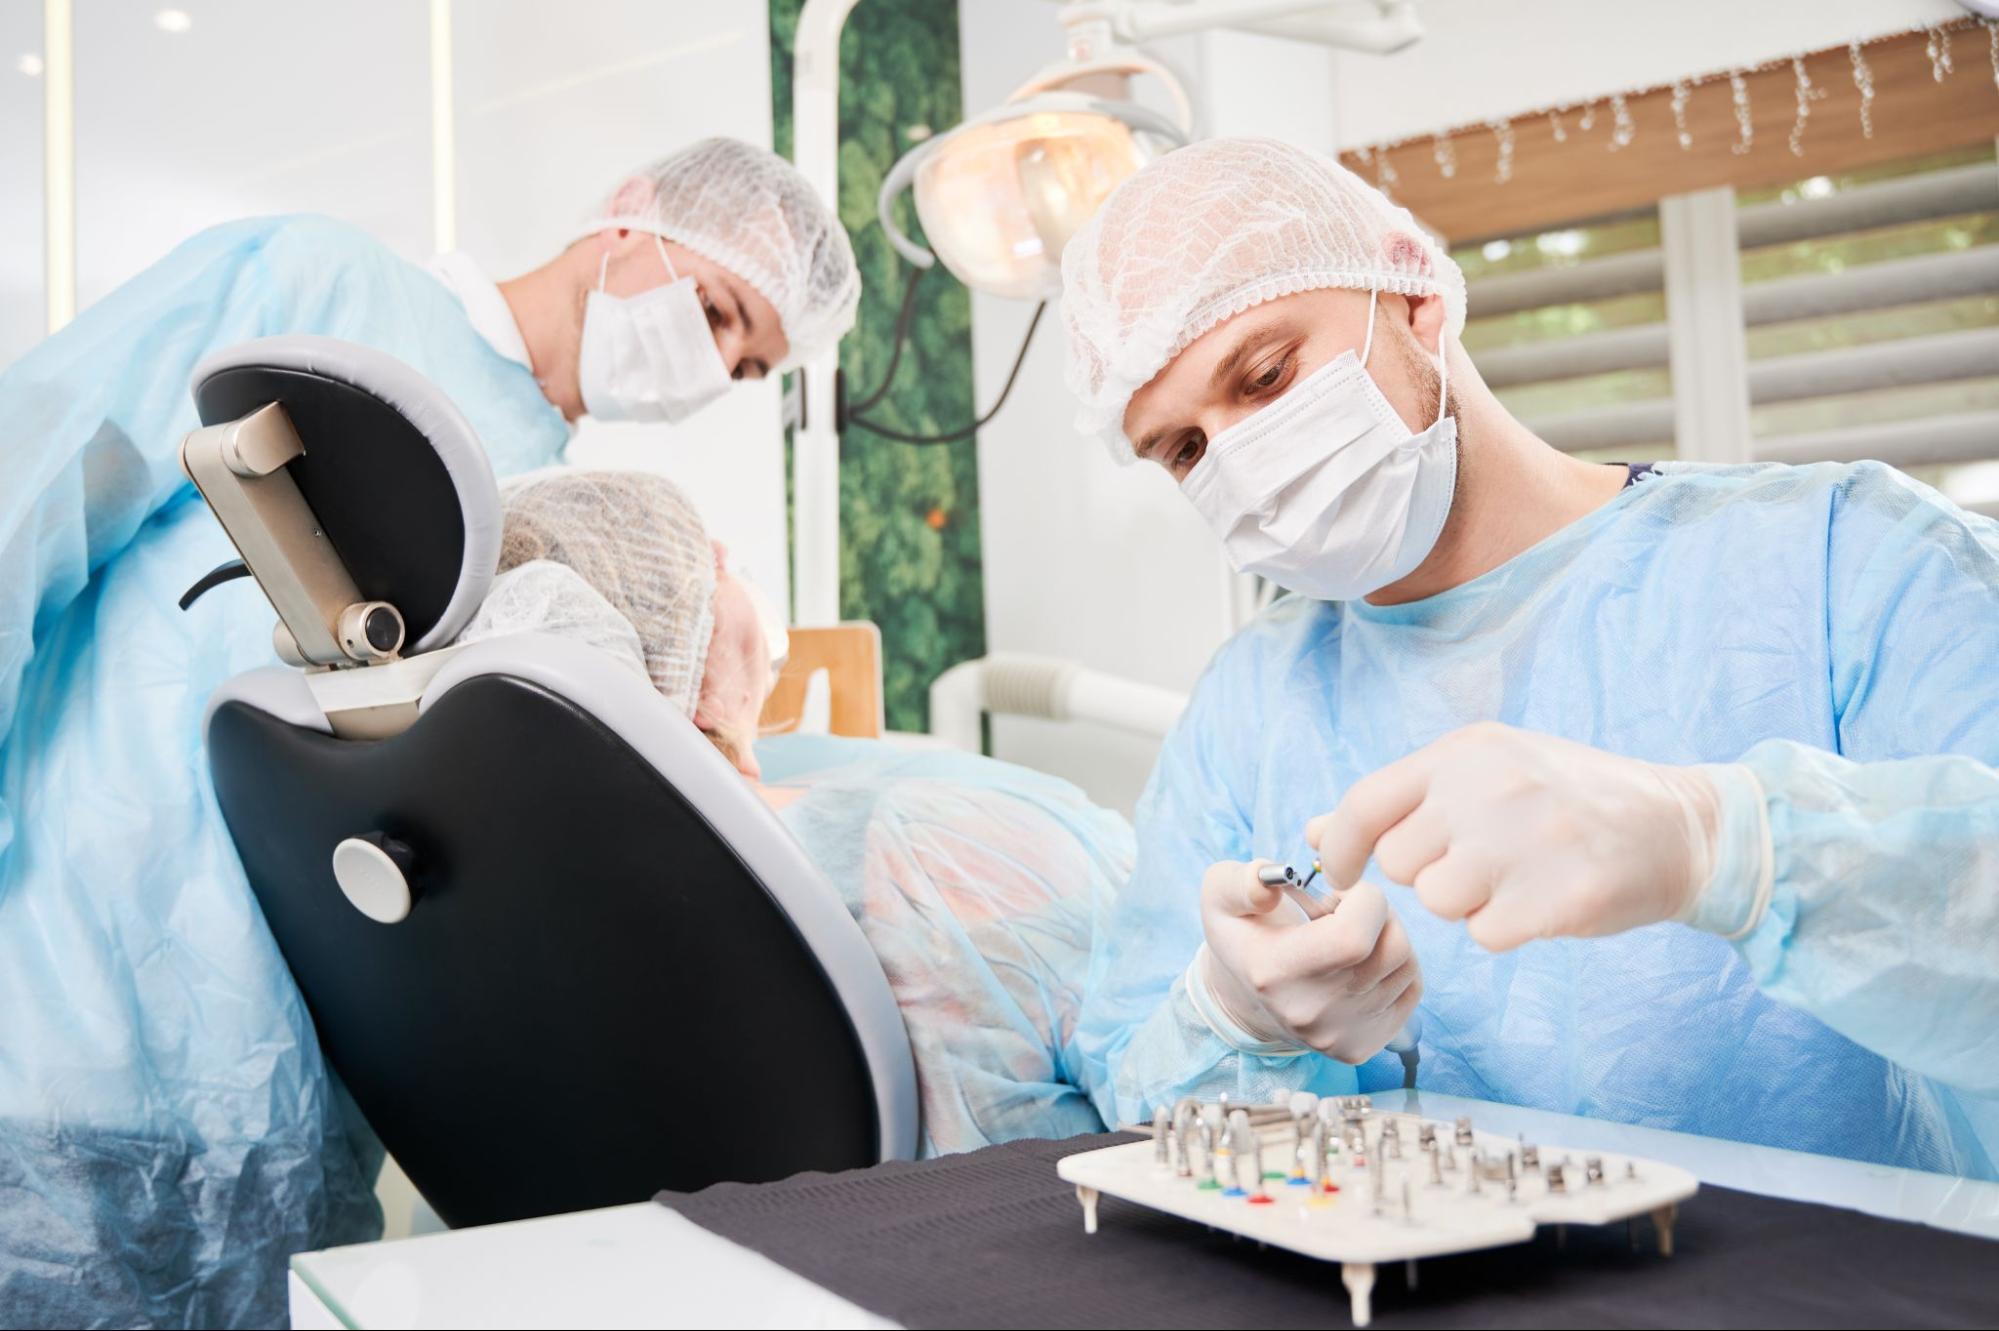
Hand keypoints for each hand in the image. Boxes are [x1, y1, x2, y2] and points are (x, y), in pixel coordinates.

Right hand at [1195, 859, 1421, 1062]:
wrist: (1245, 997)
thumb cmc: (1246, 932)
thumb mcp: (1222, 895)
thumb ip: (1240, 882)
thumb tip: (1270, 886)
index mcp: (1274, 972)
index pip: (1354, 936)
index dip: (1363, 900)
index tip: (1340, 893)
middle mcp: (1309, 1013)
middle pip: (1392, 948)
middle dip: (1381, 914)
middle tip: (1350, 910)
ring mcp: (1338, 1036)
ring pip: (1407, 966)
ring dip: (1390, 936)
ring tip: (1353, 934)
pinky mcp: (1361, 1048)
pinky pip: (1411, 990)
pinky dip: (1397, 966)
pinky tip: (1363, 962)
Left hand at [1308, 722, 1722, 950]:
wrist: (1678, 825)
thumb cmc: (1565, 799)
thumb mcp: (1484, 774)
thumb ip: (1400, 802)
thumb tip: (1313, 832)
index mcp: (1465, 751)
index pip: (1365, 802)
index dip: (1340, 846)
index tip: (1343, 872)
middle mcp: (1490, 787)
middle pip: (1402, 862)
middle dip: (1429, 874)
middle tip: (1482, 860)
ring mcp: (1527, 839)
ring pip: (1440, 902)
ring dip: (1468, 903)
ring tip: (1516, 876)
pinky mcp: (1560, 894)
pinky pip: (1487, 933)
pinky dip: (1507, 928)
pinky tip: (1542, 898)